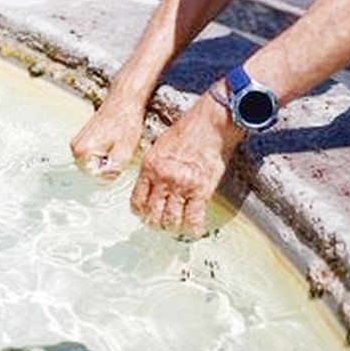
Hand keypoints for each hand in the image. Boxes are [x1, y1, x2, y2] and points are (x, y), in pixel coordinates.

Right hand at [70, 94, 146, 181]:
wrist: (125, 100)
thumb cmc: (125, 120)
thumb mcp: (125, 152)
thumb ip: (113, 170)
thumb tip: (106, 179)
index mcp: (82, 151)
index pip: (95, 177)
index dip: (111, 173)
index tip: (119, 163)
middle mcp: (76, 146)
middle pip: (93, 171)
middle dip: (108, 166)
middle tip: (120, 153)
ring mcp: (78, 140)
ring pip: (94, 162)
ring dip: (106, 159)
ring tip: (118, 145)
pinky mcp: (84, 137)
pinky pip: (94, 153)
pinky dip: (104, 151)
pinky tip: (115, 142)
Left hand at [130, 96, 243, 238]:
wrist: (212, 121)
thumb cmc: (190, 128)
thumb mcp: (161, 144)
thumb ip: (155, 166)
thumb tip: (153, 183)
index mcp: (150, 166)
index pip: (137, 200)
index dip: (141, 212)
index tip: (146, 215)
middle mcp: (163, 178)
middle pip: (152, 214)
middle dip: (156, 223)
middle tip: (163, 224)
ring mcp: (181, 185)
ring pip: (170, 220)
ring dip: (174, 227)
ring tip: (179, 227)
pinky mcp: (201, 190)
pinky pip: (193, 219)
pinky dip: (193, 229)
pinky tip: (194, 229)